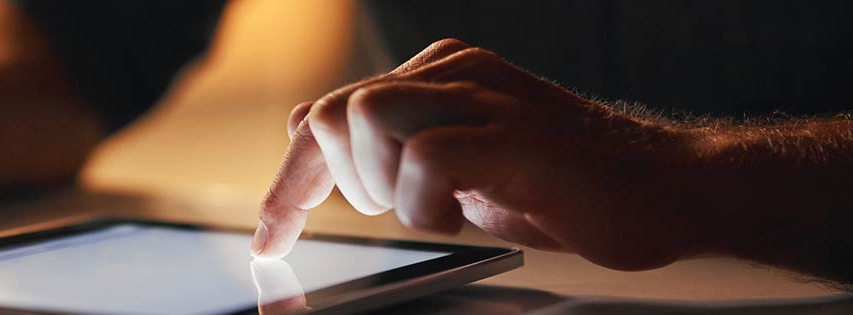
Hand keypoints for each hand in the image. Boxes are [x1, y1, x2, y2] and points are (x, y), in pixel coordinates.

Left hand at [251, 39, 712, 270]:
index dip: (290, 178)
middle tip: (383, 214)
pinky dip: (425, 204)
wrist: (671, 189)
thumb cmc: (568, 187)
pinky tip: (464, 214)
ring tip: (430, 208)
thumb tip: (315, 136)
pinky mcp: (512, 135)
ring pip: (366, 117)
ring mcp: (485, 98)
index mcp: (439, 74)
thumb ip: (394, 152)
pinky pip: (425, 158)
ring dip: (379, 184)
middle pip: (333, 110)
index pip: (330, 112)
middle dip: (323, 183)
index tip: (271, 234)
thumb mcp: (461, 170)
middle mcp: (455, 72)